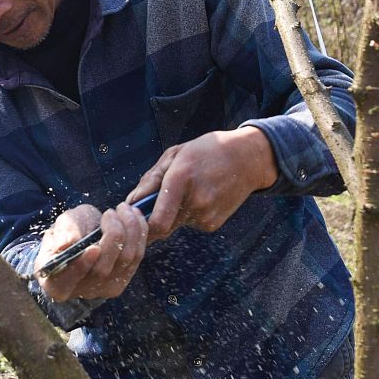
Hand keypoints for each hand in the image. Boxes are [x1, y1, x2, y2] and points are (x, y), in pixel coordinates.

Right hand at [35, 202, 147, 301]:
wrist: (82, 239)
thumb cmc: (67, 232)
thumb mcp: (61, 226)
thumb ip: (64, 231)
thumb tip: (68, 243)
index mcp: (55, 283)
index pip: (65, 282)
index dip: (80, 266)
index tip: (93, 248)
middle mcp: (81, 291)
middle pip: (102, 270)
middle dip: (112, 236)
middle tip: (110, 212)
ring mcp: (104, 289)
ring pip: (124, 261)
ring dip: (130, 230)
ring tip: (124, 208)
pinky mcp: (123, 280)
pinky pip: (137, 257)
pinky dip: (139, 233)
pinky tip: (134, 215)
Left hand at [126, 126, 276, 242]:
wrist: (247, 159)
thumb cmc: (205, 152)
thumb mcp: (174, 155)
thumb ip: (149, 180)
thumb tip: (130, 202)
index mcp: (180, 179)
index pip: (157, 222)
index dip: (142, 226)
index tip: (134, 218)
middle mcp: (195, 201)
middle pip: (162, 227)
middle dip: (152, 220)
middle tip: (152, 204)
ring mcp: (207, 214)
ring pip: (175, 224)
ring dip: (171, 214)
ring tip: (185, 191)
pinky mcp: (213, 224)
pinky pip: (189, 224)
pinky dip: (186, 214)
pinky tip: (198, 196)